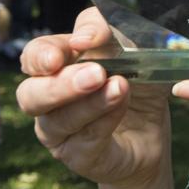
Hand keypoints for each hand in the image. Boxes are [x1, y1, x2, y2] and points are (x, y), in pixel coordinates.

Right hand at [16, 8, 171, 188]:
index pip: (35, 55)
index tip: (63, 53)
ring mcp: (60, 132)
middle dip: (61, 84)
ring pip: (59, 120)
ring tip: (120, 86)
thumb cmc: (139, 81)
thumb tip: (82, 37)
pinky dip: (106, 121)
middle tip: (96, 73)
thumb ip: (109, 32)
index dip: (42, 54)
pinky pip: (86, 142)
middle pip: (31, 94)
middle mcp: (49, 100)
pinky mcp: (79, 156)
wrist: (156, 127)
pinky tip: (123, 105)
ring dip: (91, 103)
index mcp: (59, 66)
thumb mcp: (135, 47)